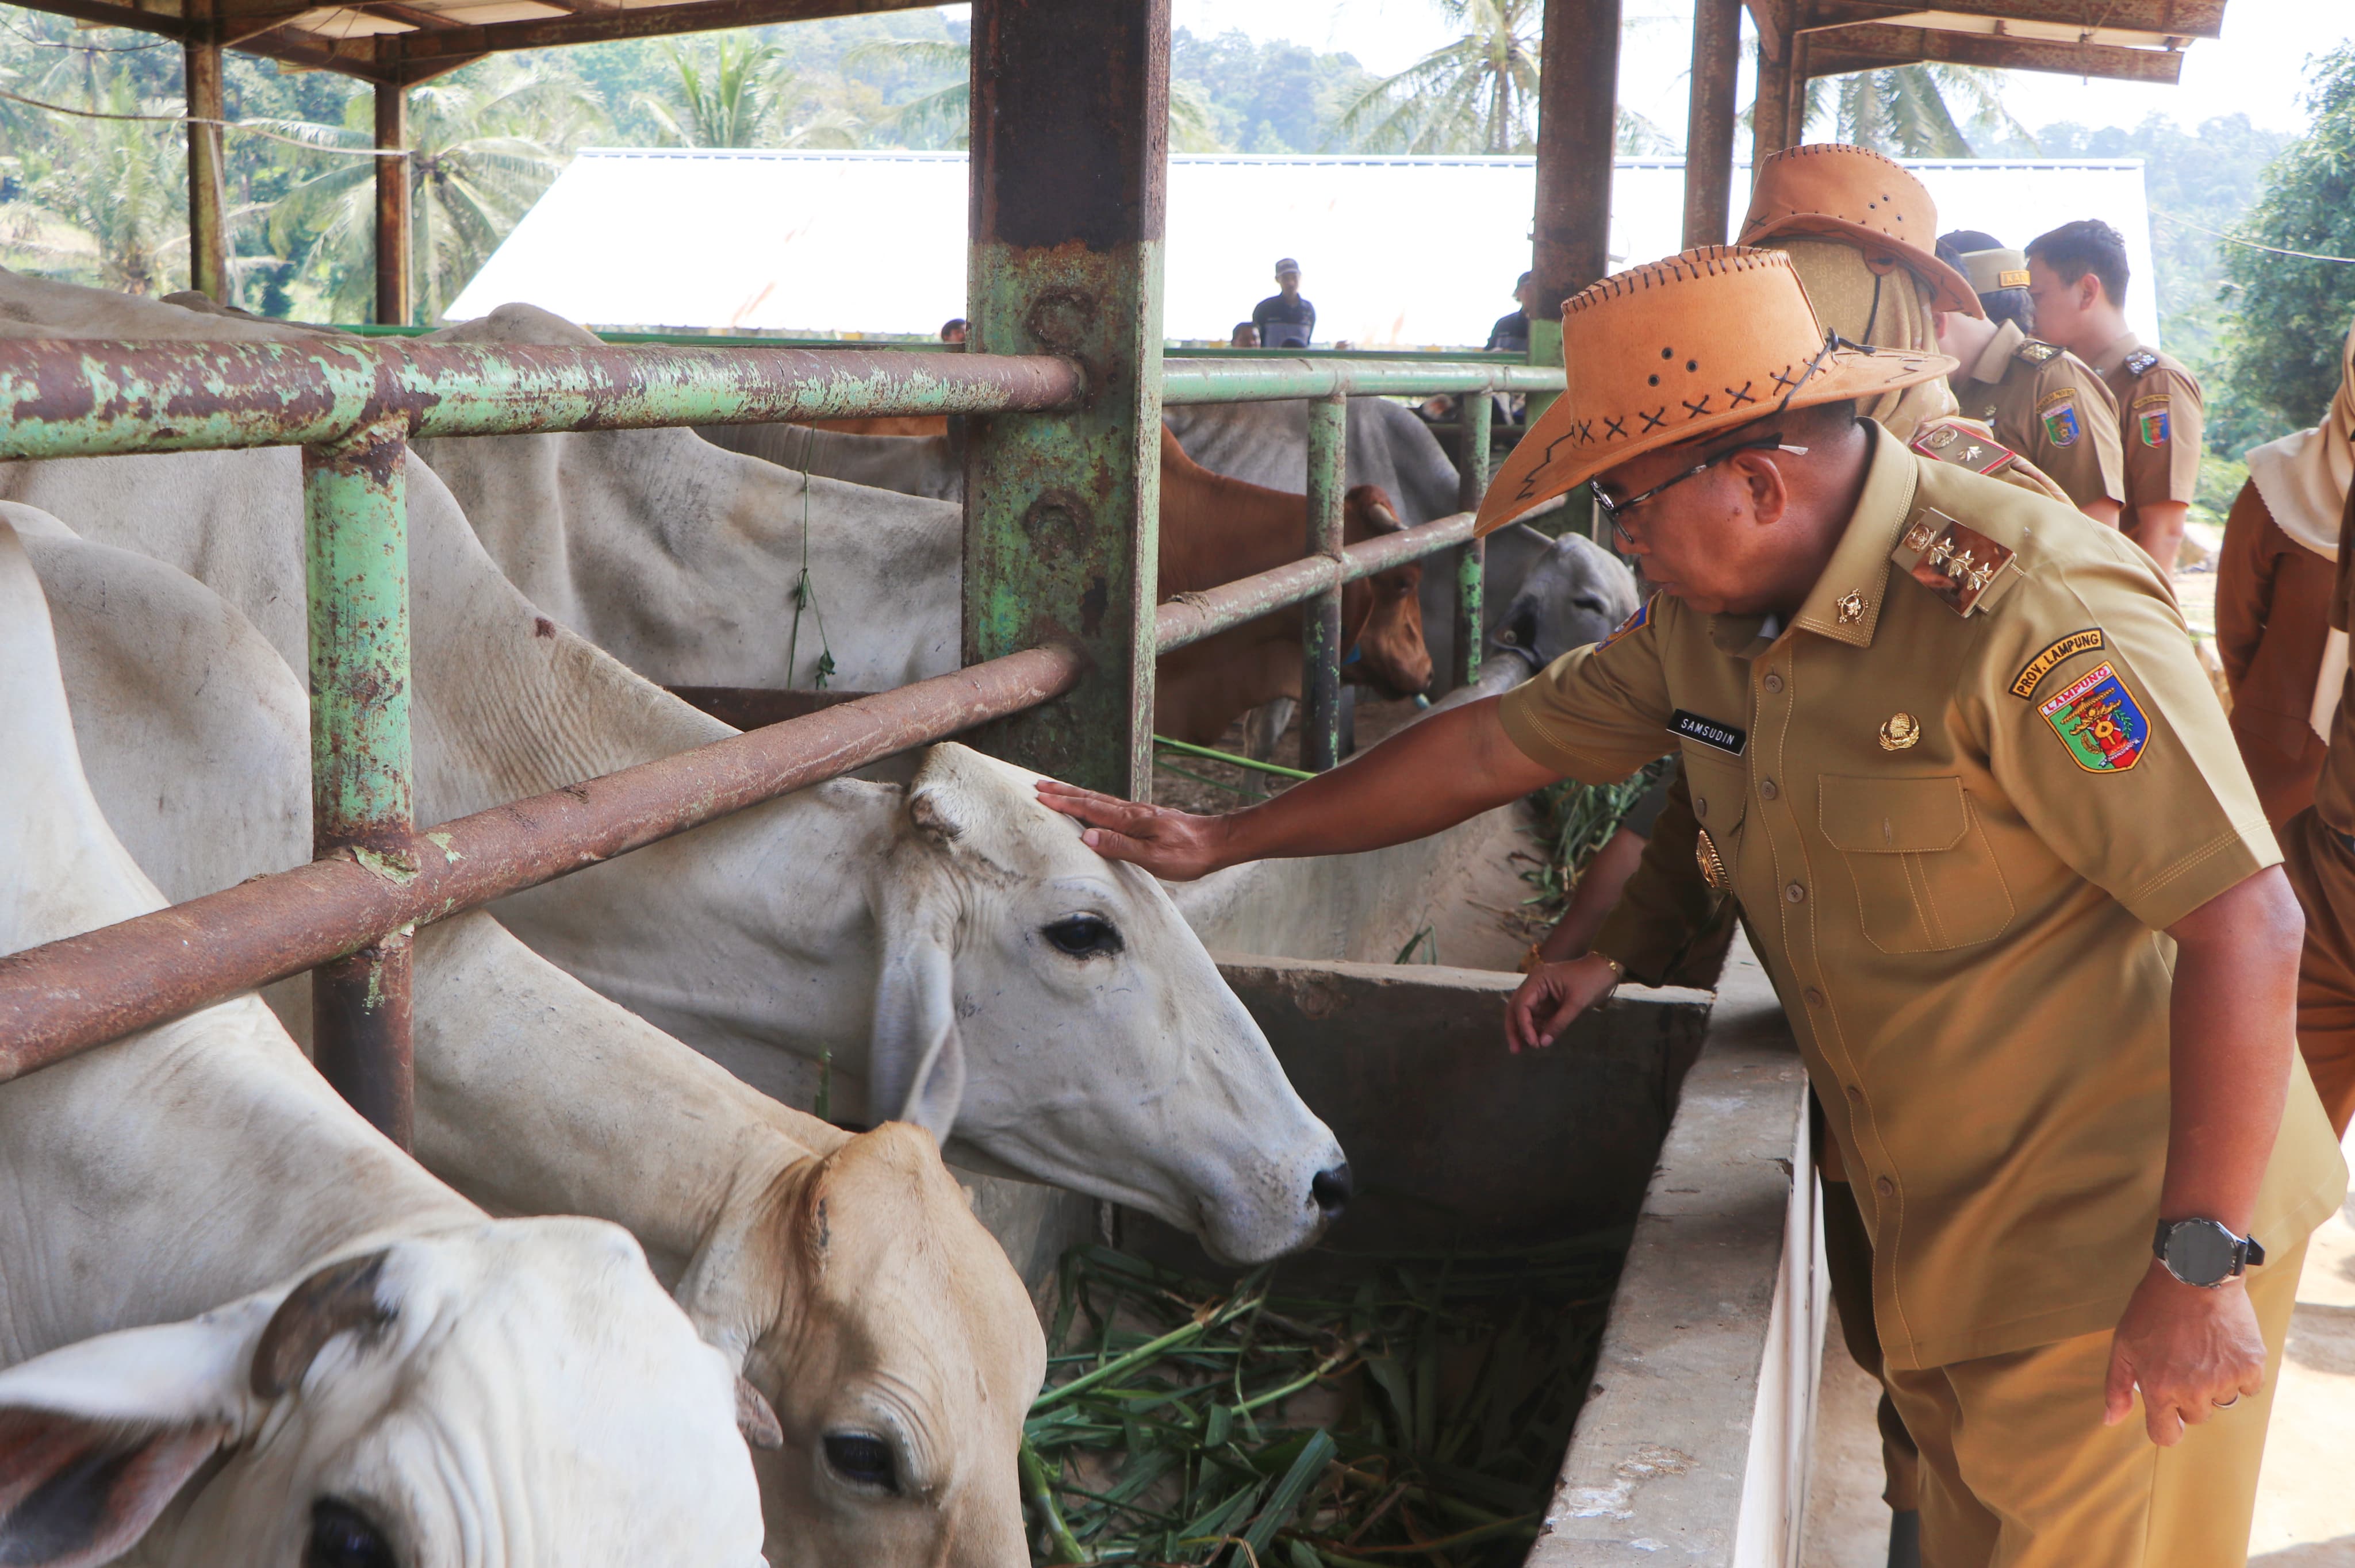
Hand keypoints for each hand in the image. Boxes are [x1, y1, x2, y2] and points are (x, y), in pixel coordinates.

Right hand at [1034, 780, 1232, 881]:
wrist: (1215, 842)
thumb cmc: (1187, 854)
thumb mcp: (1153, 857)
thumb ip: (1120, 846)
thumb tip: (1087, 837)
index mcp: (1130, 820)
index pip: (1089, 809)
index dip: (1064, 804)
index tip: (1040, 797)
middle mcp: (1131, 811)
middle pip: (1090, 798)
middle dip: (1063, 792)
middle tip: (1037, 785)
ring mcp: (1137, 812)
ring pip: (1099, 799)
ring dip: (1075, 793)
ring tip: (1055, 788)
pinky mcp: (1143, 816)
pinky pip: (1110, 804)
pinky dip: (1092, 800)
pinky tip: (1091, 802)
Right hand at [1505, 956, 1621, 1053]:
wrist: (1605, 970)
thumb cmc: (1592, 981)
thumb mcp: (1576, 1003)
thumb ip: (1559, 1023)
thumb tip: (1543, 1043)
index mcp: (1538, 979)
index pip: (1522, 1004)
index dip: (1524, 1025)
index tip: (1532, 1043)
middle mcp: (1534, 984)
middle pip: (1516, 1008)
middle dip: (1514, 1029)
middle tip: (1515, 1050)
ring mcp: (1540, 991)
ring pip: (1524, 1013)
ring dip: (1524, 1030)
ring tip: (1524, 1049)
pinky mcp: (1547, 999)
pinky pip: (1537, 1015)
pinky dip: (1535, 1027)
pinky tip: (1536, 1041)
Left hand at [2103, 1260, 2268, 1444]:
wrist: (2193, 1274)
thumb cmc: (2153, 1309)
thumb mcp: (2122, 1345)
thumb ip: (2117, 1387)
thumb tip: (2111, 1421)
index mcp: (2159, 1389)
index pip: (2166, 1435)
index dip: (2167, 1424)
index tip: (2169, 1410)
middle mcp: (2193, 1391)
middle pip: (2196, 1415)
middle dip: (2189, 1395)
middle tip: (2184, 1360)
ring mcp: (2225, 1380)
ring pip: (2223, 1400)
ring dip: (2216, 1383)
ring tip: (2204, 1348)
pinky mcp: (2251, 1367)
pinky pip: (2249, 1387)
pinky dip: (2240, 1371)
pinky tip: (2226, 1346)